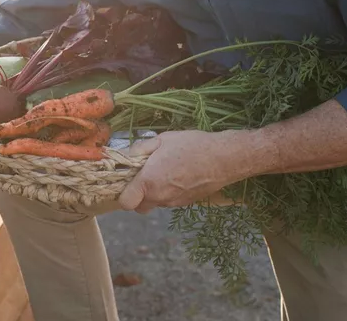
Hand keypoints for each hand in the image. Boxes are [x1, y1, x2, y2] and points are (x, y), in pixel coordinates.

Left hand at [116, 130, 257, 213]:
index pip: (124, 202)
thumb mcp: (161, 140)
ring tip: (162, 171)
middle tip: (142, 175)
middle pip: (138, 206)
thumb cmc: (192, 146)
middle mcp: (160, 197)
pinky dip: (168, 192)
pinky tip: (176, 175)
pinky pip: (169, 201)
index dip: (121, 193)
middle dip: (136, 194)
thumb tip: (124, 156)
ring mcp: (174, 203)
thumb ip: (139, 150)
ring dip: (153, 193)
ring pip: (155, 204)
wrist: (225, 158)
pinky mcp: (187, 203)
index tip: (126, 179)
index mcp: (149, 182)